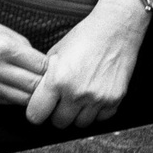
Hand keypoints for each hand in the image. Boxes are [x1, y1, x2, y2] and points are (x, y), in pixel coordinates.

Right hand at [0, 12, 48, 107]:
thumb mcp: (8, 33)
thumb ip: (28, 51)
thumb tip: (48, 67)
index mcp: (4, 48)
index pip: (40, 66)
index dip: (53, 69)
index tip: (60, 68)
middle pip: (33, 85)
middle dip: (48, 85)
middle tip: (57, 82)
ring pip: (22, 99)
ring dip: (35, 95)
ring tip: (43, 89)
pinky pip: (8, 101)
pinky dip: (19, 97)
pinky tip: (24, 90)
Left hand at [25, 0, 146, 128]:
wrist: (117, 28)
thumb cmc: (86, 36)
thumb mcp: (56, 53)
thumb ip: (46, 78)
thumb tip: (38, 96)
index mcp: (57, 80)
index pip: (36, 115)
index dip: (37, 111)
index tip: (41, 107)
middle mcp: (77, 92)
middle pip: (59, 123)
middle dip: (58, 113)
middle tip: (62, 100)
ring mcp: (97, 98)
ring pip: (80, 124)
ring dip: (78, 114)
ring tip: (80, 97)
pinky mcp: (115, 99)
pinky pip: (101, 118)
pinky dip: (97, 111)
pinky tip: (95, 96)